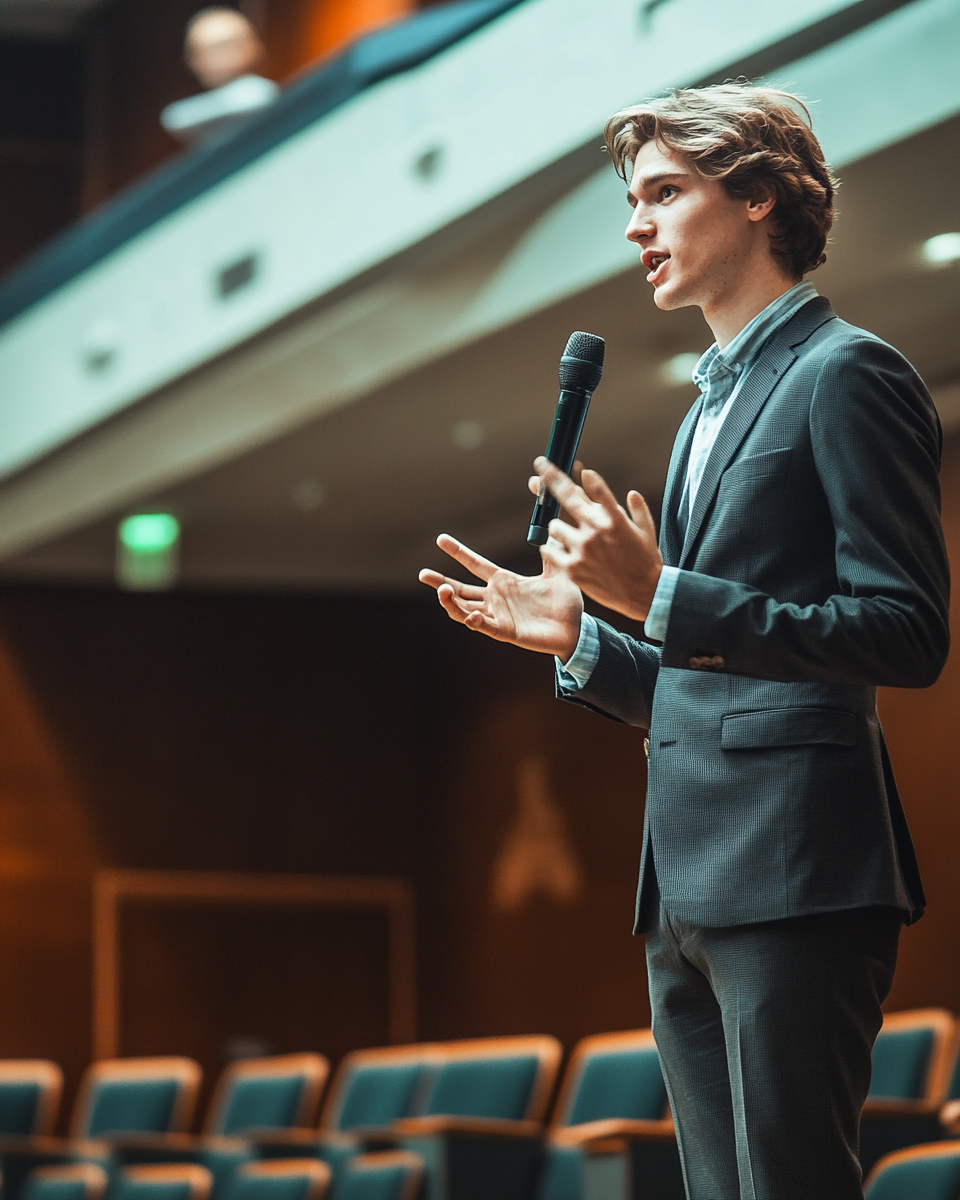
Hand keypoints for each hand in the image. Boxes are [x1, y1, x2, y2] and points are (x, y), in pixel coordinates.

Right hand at [419, 534, 583, 660]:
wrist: (576, 629)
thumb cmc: (565, 603)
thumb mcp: (557, 572)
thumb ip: (551, 550)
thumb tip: (551, 525)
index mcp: (504, 582)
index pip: (475, 564)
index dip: (458, 552)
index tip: (441, 539)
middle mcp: (496, 599)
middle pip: (460, 590)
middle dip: (441, 582)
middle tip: (423, 574)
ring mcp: (498, 616)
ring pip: (465, 610)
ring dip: (451, 602)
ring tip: (443, 591)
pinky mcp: (506, 632)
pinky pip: (485, 627)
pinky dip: (475, 621)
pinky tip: (471, 615)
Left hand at [530, 457, 661, 620]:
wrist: (646, 595)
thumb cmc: (647, 562)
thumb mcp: (646, 530)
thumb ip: (636, 508)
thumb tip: (629, 492)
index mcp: (614, 518)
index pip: (587, 487)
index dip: (565, 474)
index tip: (547, 463)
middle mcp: (595, 530)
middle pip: (565, 498)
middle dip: (547, 483)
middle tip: (535, 477)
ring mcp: (582, 549)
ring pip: (554, 527)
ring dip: (559, 528)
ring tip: (570, 537)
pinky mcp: (573, 568)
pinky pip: (550, 550)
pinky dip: (553, 549)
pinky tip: (562, 552)